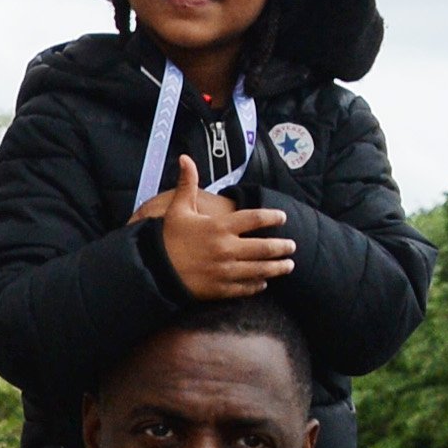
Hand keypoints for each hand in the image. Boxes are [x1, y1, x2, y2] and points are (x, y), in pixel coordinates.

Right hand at [133, 157, 296, 301]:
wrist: (154, 270)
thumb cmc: (168, 238)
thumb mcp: (178, 209)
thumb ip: (187, 183)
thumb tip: (185, 157)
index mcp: (220, 227)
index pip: (255, 219)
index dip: (272, 217)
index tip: (283, 218)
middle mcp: (227, 249)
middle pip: (264, 248)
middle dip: (282, 247)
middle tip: (292, 246)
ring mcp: (226, 271)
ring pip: (260, 270)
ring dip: (277, 268)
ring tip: (289, 265)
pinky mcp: (221, 289)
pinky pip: (246, 288)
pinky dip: (258, 285)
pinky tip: (264, 282)